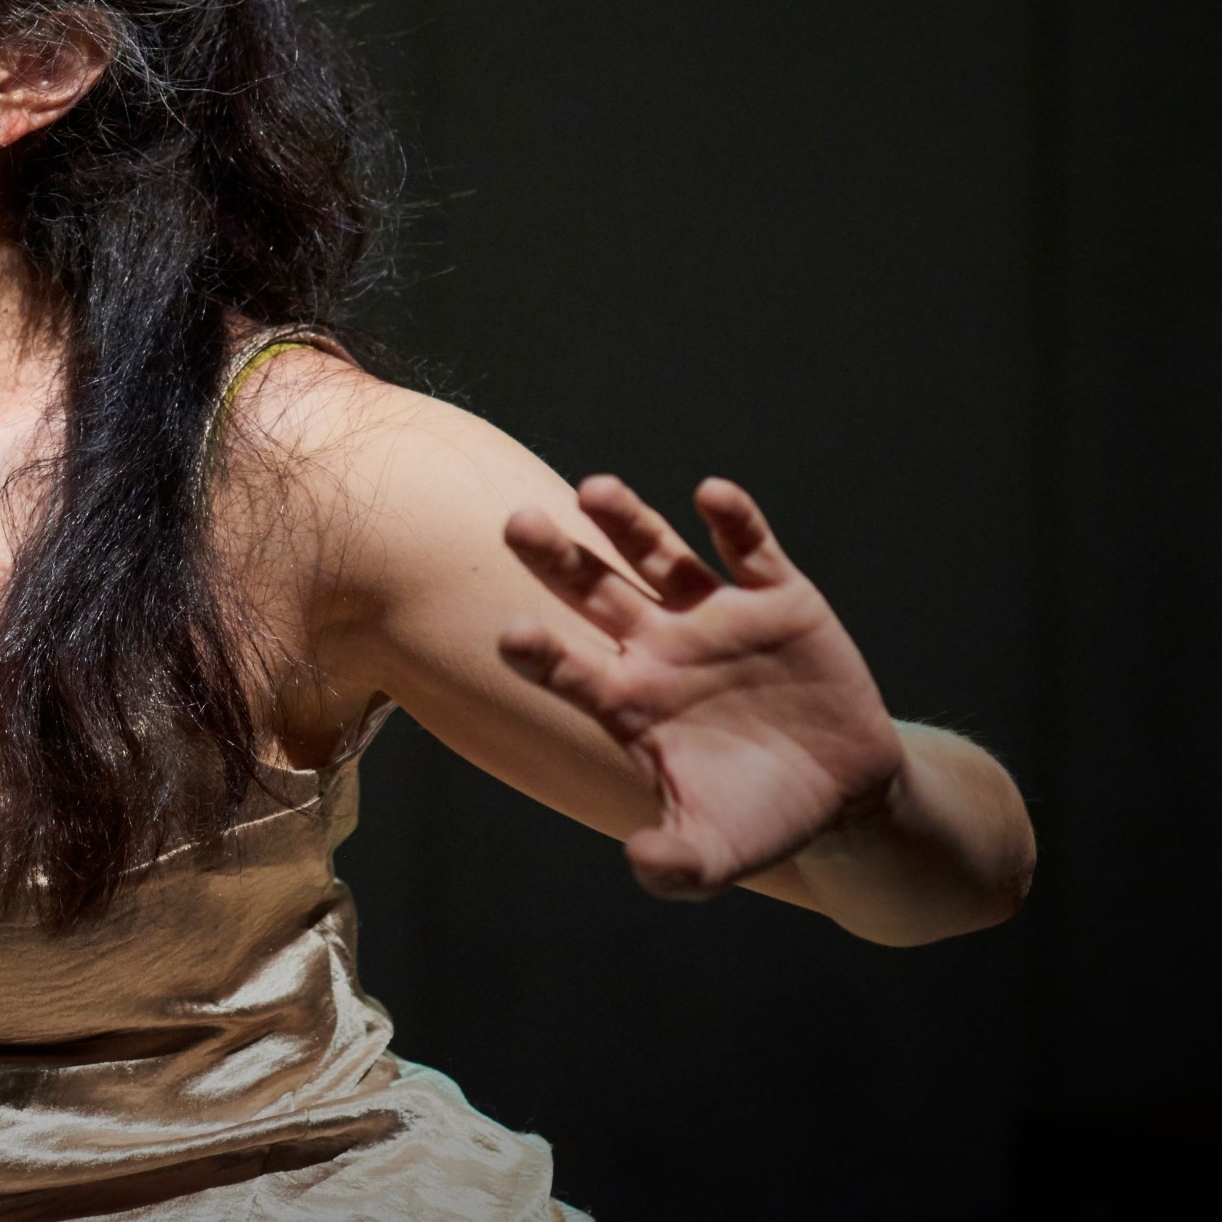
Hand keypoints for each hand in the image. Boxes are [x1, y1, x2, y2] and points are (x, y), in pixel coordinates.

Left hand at [497, 475, 905, 900]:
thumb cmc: (759, 818)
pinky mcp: (776, 596)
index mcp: (627, 701)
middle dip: (555, 558)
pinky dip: (734, 520)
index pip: (567, 669)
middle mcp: (657, 645)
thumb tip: (643, 862)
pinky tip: (712, 495)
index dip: (540, 652)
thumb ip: (679, 866)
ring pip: (657, 554)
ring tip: (595, 489)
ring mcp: (712, 614)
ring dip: (627, 520)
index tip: (511, 634)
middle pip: (592, 590)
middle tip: (516, 523)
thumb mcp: (720, 852)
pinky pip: (748, 549)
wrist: (843, 791)